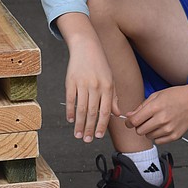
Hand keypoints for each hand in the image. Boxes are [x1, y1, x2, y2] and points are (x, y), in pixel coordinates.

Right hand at [58, 13, 120, 142]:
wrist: (86, 47)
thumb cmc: (100, 65)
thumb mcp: (111, 79)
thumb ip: (113, 97)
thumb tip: (116, 114)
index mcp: (108, 86)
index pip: (105, 110)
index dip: (102, 125)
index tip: (98, 136)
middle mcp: (96, 86)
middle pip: (92, 112)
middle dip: (90, 128)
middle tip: (87, 140)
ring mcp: (82, 84)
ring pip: (81, 109)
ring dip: (79, 124)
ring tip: (78, 135)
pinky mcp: (71, 81)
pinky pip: (70, 100)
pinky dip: (70, 111)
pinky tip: (70, 120)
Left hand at [124, 82, 187, 144]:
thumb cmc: (176, 96)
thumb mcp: (156, 95)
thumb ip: (141, 107)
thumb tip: (128, 116)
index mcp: (156, 107)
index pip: (134, 121)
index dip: (128, 122)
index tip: (129, 122)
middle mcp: (162, 119)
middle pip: (139, 131)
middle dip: (139, 126)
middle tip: (144, 120)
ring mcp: (169, 129)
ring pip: (148, 136)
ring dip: (149, 131)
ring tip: (157, 122)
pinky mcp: (174, 136)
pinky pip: (158, 141)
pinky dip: (157, 136)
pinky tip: (163, 127)